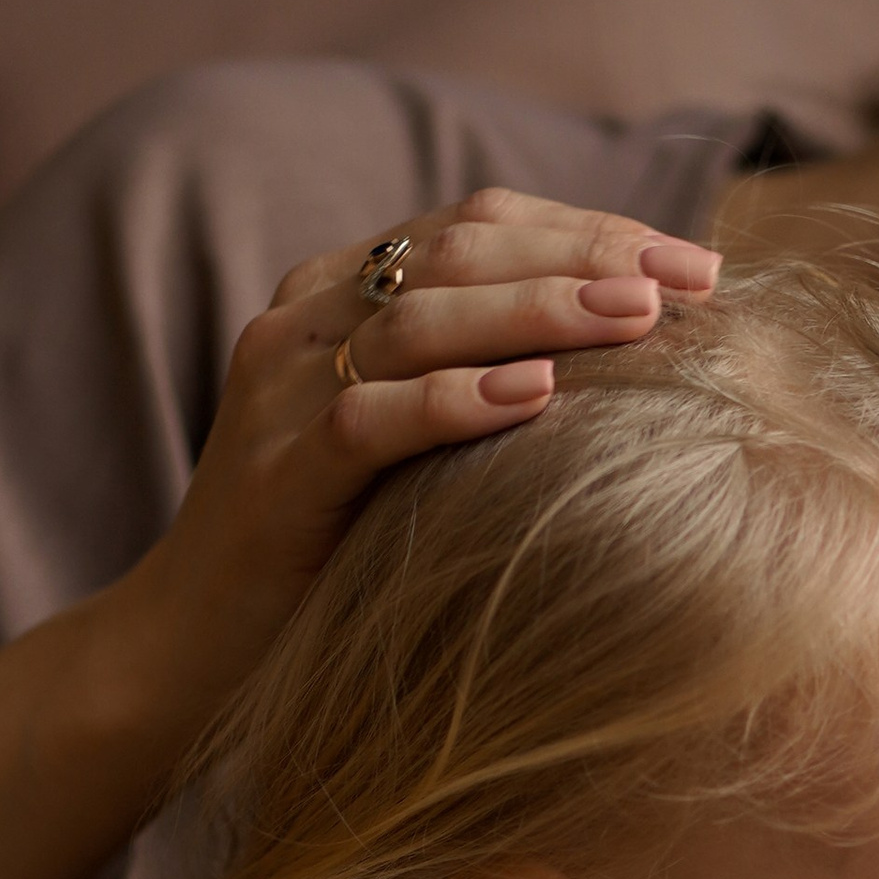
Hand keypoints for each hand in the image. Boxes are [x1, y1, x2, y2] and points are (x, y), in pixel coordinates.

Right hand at [0, 191, 715, 878]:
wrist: (187, 652)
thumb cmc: (328, 550)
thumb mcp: (412, 446)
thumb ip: (484, 381)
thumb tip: (642, 356)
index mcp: (334, 296)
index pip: (473, 225)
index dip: (586, 228)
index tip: (691, 261)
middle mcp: (299, 324)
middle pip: (454, 251)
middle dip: (581, 255)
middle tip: (684, 281)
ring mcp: (276, 396)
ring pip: (414, 320)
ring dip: (536, 310)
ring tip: (633, 318)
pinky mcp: (271, 477)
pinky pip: (366, 420)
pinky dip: (454, 401)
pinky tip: (537, 396)